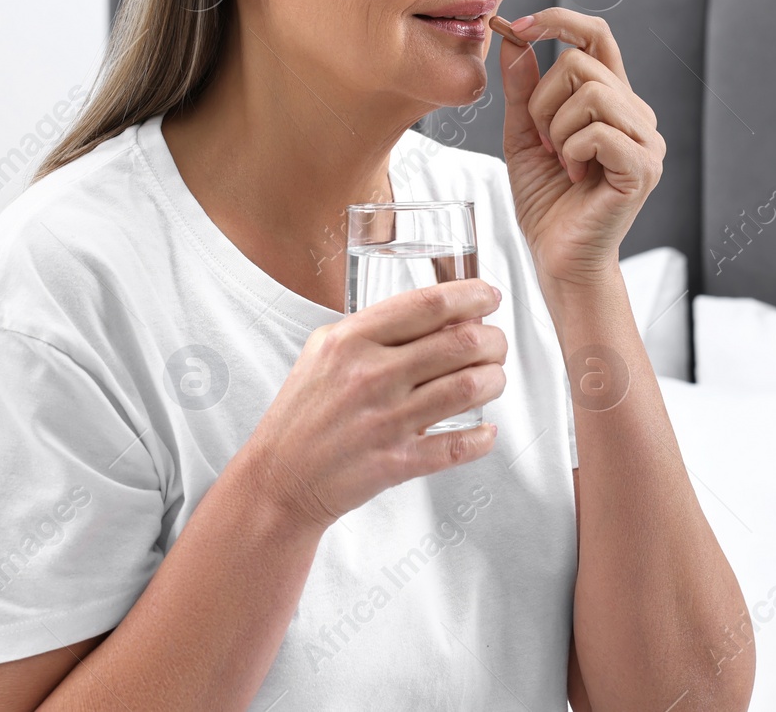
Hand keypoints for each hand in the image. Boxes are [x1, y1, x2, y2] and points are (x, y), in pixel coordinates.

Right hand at [243, 278, 506, 530]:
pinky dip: (483, 437)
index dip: (472, 296)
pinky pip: (458, 446)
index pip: (428, 304)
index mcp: (352, 340)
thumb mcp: (322, 351)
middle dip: (494, 338)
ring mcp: (385, 420)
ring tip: (493, 377)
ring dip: (494, 379)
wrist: (279, 478)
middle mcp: (371, 376)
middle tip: (496, 342)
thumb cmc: (303, 413)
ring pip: (468, 388)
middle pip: (460, 342)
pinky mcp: (396, 462)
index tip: (489, 296)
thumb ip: (370, 328)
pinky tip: (486, 430)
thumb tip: (431, 314)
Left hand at [497, 9, 665, 288]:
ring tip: (560, 160)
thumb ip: (522, 89)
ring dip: (556, 128)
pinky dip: (571, 151)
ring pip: (591, 92)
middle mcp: (636, 113)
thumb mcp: (523, 136)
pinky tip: (574, 175)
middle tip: (543, 142)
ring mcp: (646, 140)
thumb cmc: (547, 201)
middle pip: (581, 62)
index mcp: (612, 99)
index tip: (517, 28)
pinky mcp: (643, 167)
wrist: (558, 257)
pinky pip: (598, 132)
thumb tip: (515, 40)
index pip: (596, 34)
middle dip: (542, 100)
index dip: (558, 21)